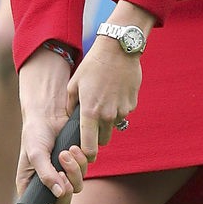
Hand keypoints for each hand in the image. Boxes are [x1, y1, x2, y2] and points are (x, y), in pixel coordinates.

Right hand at [17, 49, 88, 203]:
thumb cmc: (35, 133)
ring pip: (78, 186)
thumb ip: (46, 175)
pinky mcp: (78, 163)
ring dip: (74, 169)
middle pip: (64, 202)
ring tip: (66, 152)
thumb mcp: (35, 154)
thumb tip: (60, 193)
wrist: (50, 112)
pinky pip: (86, 170)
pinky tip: (73, 147)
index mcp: (32, 185)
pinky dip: (81, 160)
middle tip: (62, 166)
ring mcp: (64, 174)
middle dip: (66, 185)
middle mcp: (49, 183)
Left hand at [69, 36, 140, 162]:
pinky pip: (124, 113)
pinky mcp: (132, 104)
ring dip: (109, 120)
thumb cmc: (92, 66)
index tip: (85, 152)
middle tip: (93, 124)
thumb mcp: (74, 83)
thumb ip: (70, 105)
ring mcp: (122, 111)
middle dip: (98, 136)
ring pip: (114, 126)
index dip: (87, 153)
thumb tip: (70, 118)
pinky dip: (119, 108)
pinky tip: (114, 92)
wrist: (118, 50)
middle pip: (103, 140)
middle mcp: (107, 115)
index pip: (89, 146)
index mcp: (90, 112)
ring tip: (104, 100)